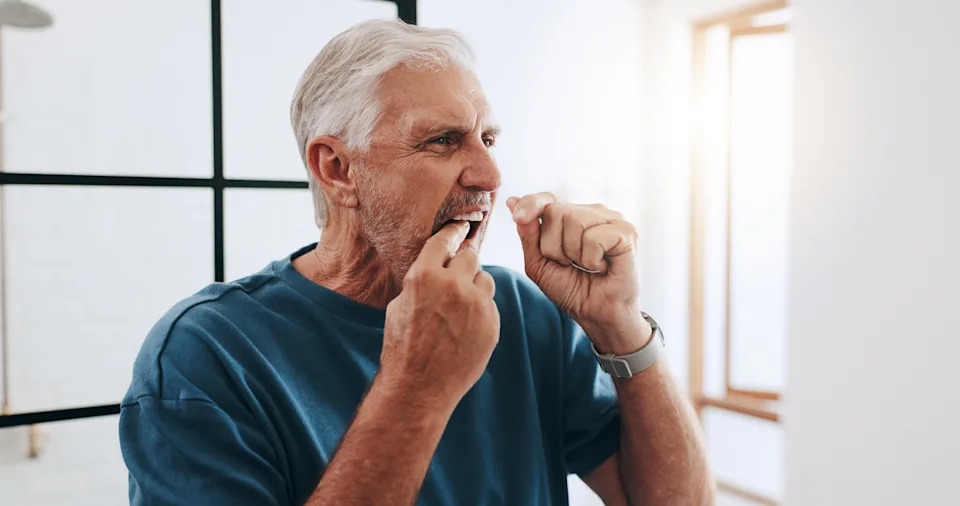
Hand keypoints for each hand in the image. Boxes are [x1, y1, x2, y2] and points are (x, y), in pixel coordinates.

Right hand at [380, 221, 500, 404]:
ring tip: (460, 306)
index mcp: (424, 275)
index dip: (452, 231)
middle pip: (469, 255)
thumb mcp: (400, 304)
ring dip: (475, 286)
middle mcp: (453, 285)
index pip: (444, 240)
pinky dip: (481, 311)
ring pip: (485, 279)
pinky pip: (490, 305)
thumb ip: (422, 280)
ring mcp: (476, 305)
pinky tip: (465, 327)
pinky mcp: (492, 324)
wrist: (419, 386)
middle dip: (463, 261)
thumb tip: (437, 267)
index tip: (459, 227)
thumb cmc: (402, 347)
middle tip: (457, 273)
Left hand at [506, 192, 650, 352]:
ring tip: (587, 266)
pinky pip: (593, 237)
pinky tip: (602, 267)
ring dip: (573, 254)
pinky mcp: (626, 232)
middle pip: (556, 210)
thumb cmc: (572, 289)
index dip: (531, 204)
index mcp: (572, 216)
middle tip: (571, 264)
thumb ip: (528, 234)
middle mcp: (592, 212)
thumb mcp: (539, 263)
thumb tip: (513, 202)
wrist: (597, 315)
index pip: (547, 198)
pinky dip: (591, 259)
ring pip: (574, 220)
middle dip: (553, 245)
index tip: (517, 216)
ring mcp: (612, 220)